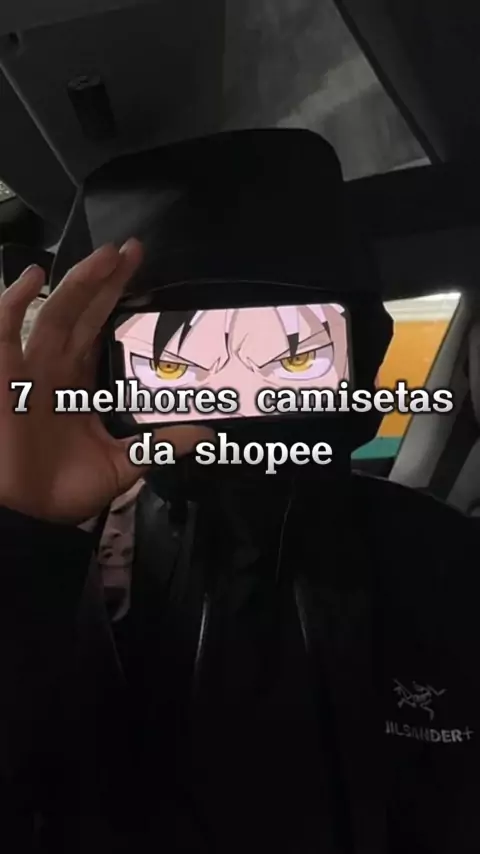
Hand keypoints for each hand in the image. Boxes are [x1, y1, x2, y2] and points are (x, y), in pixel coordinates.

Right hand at [0, 240, 213, 522]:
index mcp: (81, 382)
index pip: (102, 328)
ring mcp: (29, 367)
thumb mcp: (124, 463)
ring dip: (79, 282)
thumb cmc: (64, 491)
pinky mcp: (4, 374)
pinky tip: (35, 277)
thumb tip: (208, 434)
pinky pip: (5, 329)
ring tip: (107, 256)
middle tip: (134, 248)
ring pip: (56, 313)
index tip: (143, 272)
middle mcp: (56, 366)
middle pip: (84, 310)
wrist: (26, 516)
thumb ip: (161, 444)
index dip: (119, 298)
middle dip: (106, 279)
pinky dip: (15, 301)